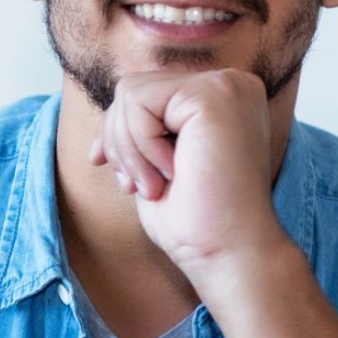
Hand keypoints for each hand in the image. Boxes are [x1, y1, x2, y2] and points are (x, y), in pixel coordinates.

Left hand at [88, 69, 288, 272]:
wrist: (230, 254)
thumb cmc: (196, 222)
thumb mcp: (157, 164)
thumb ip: (144, 129)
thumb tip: (109, 111)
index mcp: (221, 98)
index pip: (146, 93)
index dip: (116, 131)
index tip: (107, 167)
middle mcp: (230, 84)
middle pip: (133, 88)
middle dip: (117, 141)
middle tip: (136, 187)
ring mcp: (225, 85)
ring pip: (130, 92)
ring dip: (128, 149)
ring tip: (154, 186)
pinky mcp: (213, 94)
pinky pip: (139, 101)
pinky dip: (139, 145)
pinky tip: (169, 174)